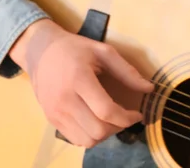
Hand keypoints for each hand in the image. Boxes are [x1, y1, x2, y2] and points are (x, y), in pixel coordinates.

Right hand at [9, 18, 153, 147]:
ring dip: (104, 135)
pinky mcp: (50, 118)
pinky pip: (75, 140)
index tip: (137, 114)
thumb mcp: (102, 51)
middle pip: (98, 131)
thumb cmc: (73, 49)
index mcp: (79, 79)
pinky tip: (93, 121)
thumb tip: (150, 89)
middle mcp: (65, 99)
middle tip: (123, 117)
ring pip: (87, 140)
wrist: (39, 51)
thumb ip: (126, 71)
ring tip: (108, 120)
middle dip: (118, 127)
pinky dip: (89, 136)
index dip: (127, 118)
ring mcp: (55, 111)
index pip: (106, 111)